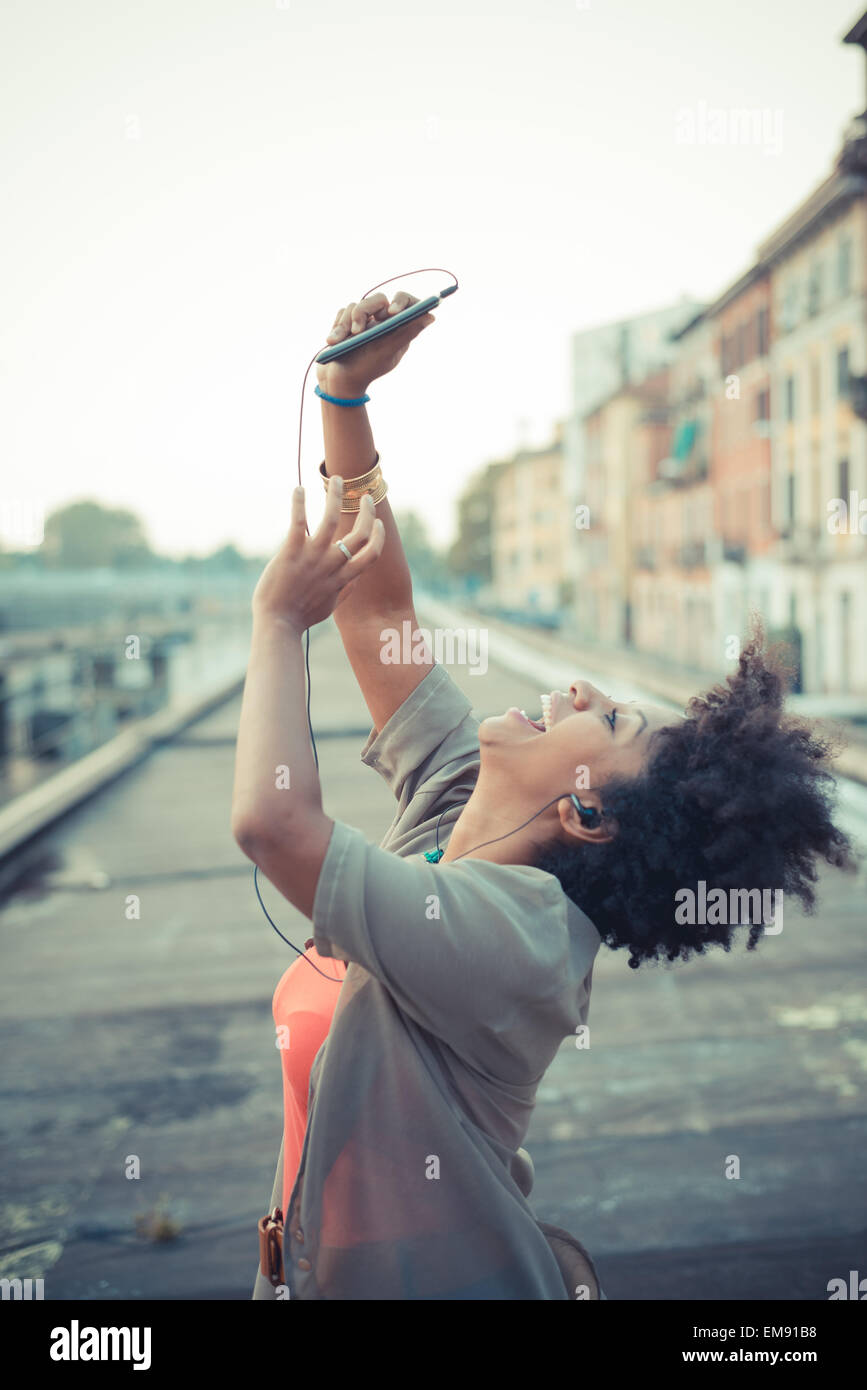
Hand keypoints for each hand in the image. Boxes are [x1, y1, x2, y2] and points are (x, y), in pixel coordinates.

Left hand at [252, 479, 384, 630]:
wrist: (278, 623)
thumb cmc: (301, 616)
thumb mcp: (330, 606)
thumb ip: (345, 591)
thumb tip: (355, 580)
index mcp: (343, 578)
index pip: (371, 553)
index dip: (379, 536)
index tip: (378, 523)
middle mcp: (332, 564)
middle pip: (361, 534)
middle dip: (367, 512)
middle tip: (364, 497)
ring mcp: (313, 556)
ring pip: (332, 518)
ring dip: (336, 495)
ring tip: (336, 479)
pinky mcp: (291, 551)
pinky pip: (298, 521)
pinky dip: (299, 502)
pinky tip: (299, 489)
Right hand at [316, 290, 434, 396]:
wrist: (338, 382)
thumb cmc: (365, 368)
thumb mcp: (387, 352)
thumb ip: (407, 332)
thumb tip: (431, 316)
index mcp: (397, 328)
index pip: (406, 303)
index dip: (402, 301)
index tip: (392, 312)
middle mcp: (382, 321)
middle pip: (378, 299)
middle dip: (363, 313)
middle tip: (356, 332)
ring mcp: (365, 321)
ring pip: (356, 306)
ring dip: (345, 324)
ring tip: (339, 341)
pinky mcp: (348, 322)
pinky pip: (343, 312)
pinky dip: (337, 327)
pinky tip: (332, 341)